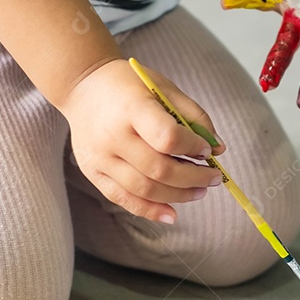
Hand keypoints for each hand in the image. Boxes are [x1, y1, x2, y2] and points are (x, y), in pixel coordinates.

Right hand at [59, 59, 225, 223]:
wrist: (82, 86)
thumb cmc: (129, 85)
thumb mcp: (164, 87)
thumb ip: (193, 115)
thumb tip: (217, 148)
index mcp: (132, 109)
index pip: (167, 137)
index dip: (192, 147)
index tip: (207, 150)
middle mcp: (113, 136)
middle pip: (159, 169)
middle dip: (193, 178)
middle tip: (213, 178)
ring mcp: (100, 157)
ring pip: (144, 189)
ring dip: (177, 196)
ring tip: (199, 192)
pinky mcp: (93, 172)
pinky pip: (123, 199)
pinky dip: (149, 210)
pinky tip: (172, 214)